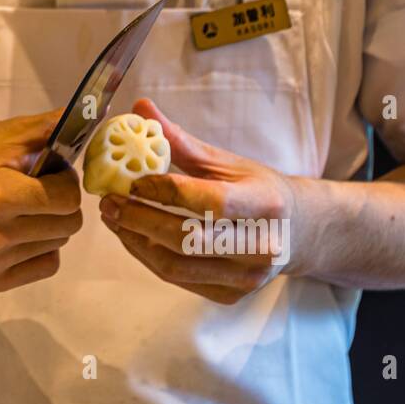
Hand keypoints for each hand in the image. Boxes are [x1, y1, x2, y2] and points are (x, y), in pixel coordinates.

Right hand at [0, 109, 83, 292]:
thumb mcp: (5, 135)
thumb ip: (49, 128)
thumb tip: (93, 113)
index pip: (67, 199)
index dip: (65, 180)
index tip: (48, 172)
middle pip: (69, 225)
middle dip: (61, 203)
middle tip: (35, 189)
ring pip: (58, 244)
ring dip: (49, 224)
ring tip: (20, 208)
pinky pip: (46, 266)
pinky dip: (40, 248)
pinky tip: (16, 231)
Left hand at [98, 98, 301, 304]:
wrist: (295, 232)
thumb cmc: (257, 190)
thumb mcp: (226, 161)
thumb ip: (180, 139)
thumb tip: (139, 108)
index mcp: (265, 204)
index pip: (210, 201)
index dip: (166, 191)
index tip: (132, 180)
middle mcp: (261, 246)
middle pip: (187, 239)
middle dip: (139, 220)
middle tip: (109, 201)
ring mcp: (246, 277)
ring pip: (175, 265)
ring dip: (134, 241)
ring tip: (113, 217)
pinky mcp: (231, 295)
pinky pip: (177, 279)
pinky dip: (147, 256)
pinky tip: (132, 235)